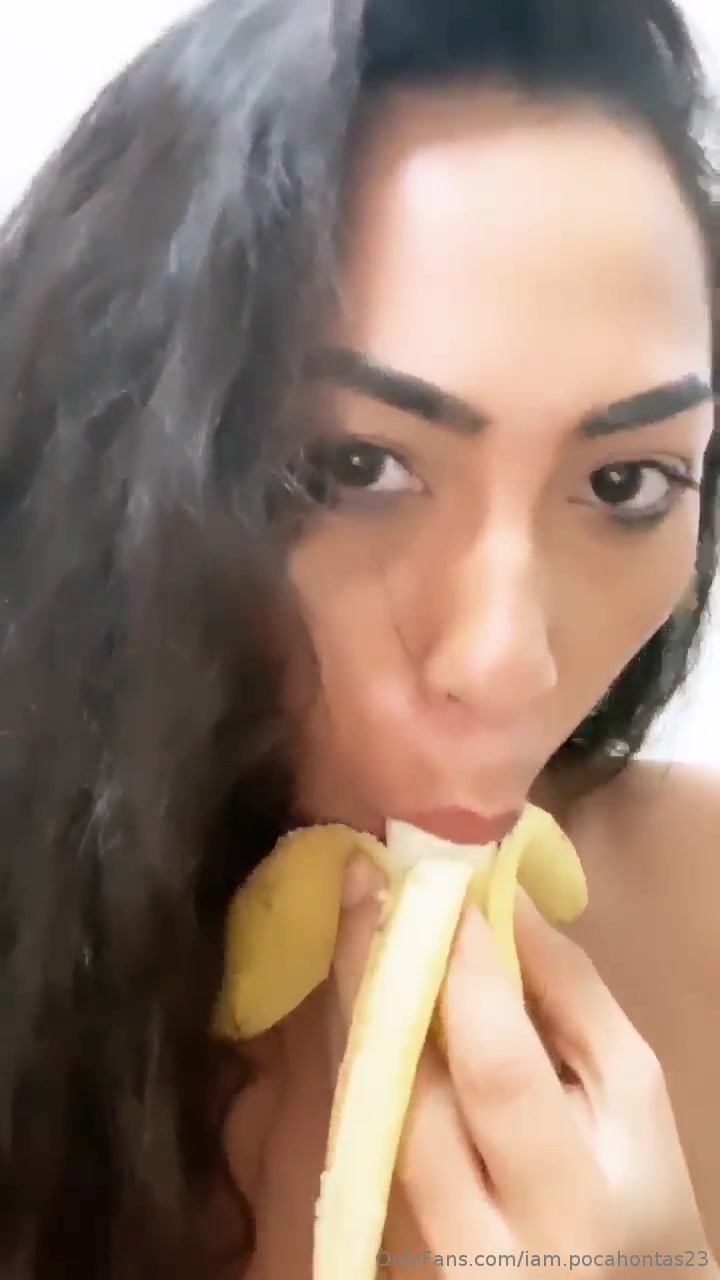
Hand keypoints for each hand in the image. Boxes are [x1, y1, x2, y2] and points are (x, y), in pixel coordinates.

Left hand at [327, 856, 716, 1277]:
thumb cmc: (640, 1189)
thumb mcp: (633, 1093)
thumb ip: (574, 999)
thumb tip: (505, 900)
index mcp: (571, 1202)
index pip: (498, 1071)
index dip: (464, 972)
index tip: (439, 882)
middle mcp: (483, 1242)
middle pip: (407, 1095)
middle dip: (377, 974)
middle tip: (358, 880)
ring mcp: (426, 1253)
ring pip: (366, 1113)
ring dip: (354, 1002)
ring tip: (349, 914)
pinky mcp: (386, 1236)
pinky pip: (360, 1130)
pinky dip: (359, 1047)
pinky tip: (357, 985)